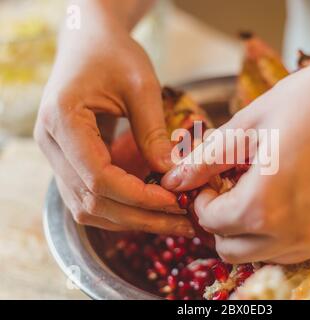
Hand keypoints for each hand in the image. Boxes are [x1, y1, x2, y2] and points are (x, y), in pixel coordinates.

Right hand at [35, 16, 192, 236]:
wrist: (89, 42)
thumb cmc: (114, 54)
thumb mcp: (141, 86)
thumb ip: (153, 133)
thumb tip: (171, 176)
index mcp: (63, 119)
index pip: (98, 177)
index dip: (138, 196)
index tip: (174, 201)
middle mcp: (51, 143)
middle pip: (90, 201)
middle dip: (139, 217)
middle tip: (181, 221)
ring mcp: (56, 155)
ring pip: (87, 207)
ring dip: (130, 219)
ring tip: (170, 220)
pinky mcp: (69, 160)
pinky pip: (89, 197)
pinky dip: (120, 208)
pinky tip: (150, 208)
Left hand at [162, 44, 309, 262]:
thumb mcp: (249, 125)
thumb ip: (206, 160)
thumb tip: (174, 181)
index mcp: (262, 207)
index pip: (211, 223)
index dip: (203, 201)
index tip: (212, 181)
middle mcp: (292, 235)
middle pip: (232, 250)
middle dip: (222, 222)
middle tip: (232, 188)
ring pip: (265, 255)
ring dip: (252, 230)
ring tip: (263, 190)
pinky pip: (299, 249)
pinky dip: (284, 232)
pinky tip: (293, 197)